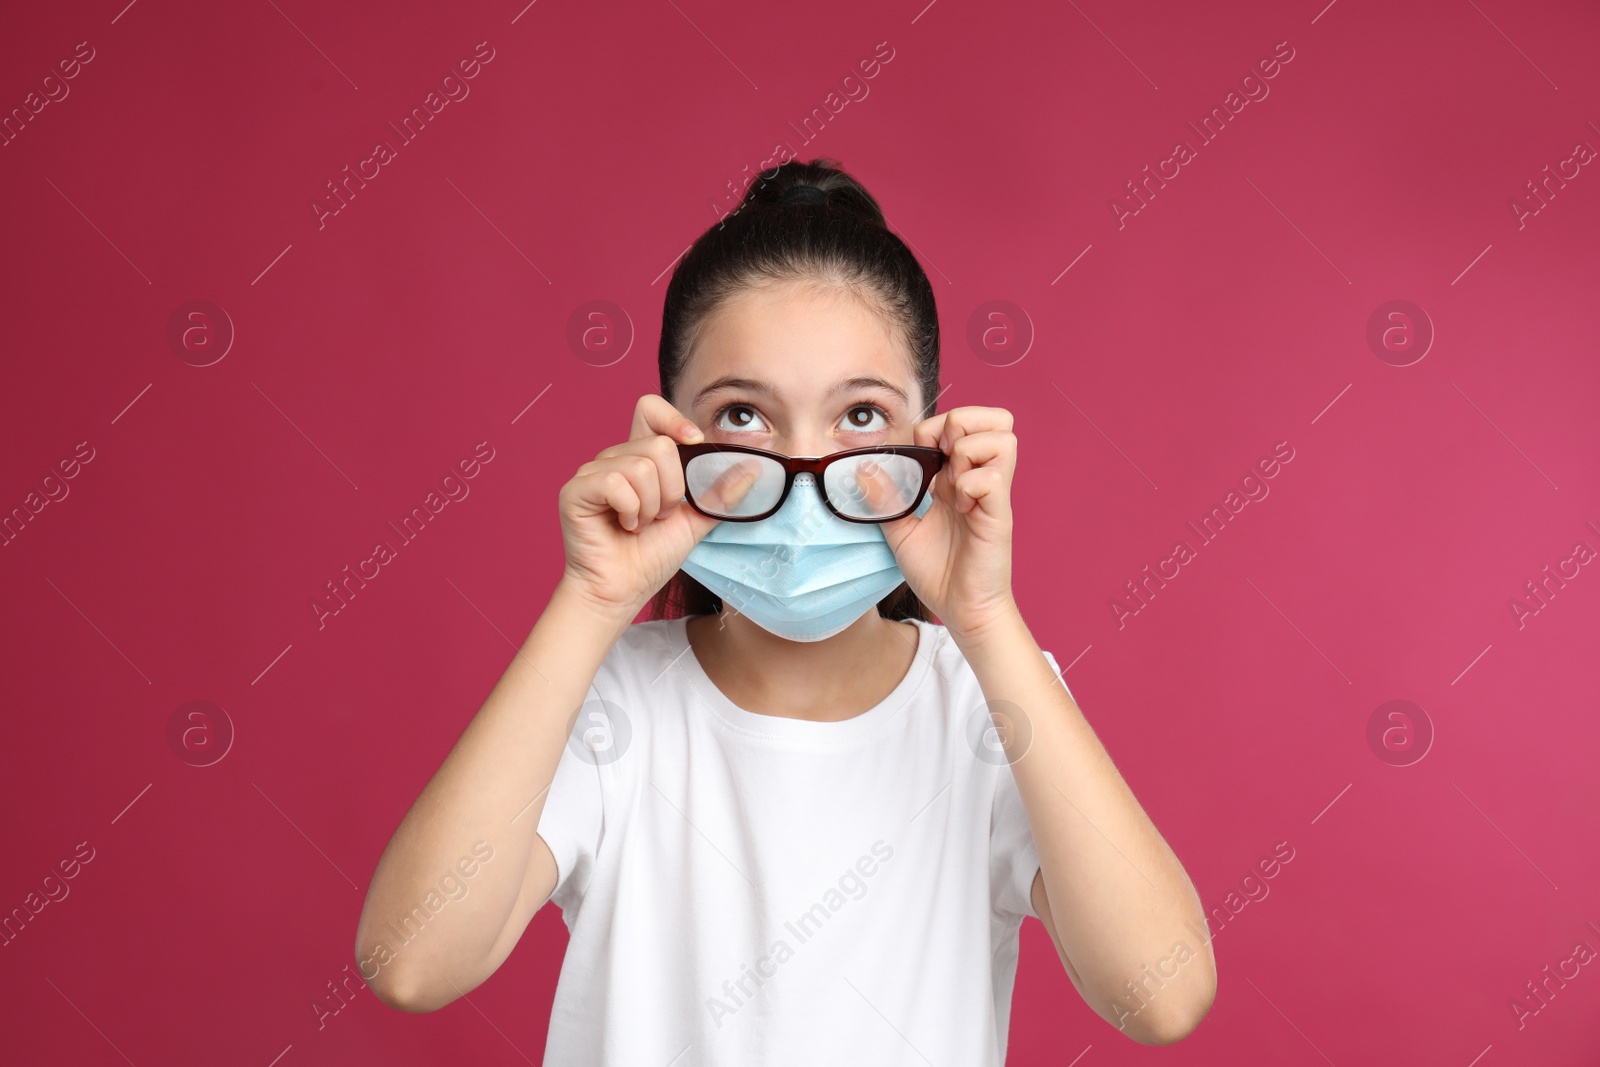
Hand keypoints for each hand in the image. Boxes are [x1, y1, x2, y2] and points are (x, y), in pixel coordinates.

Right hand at [557, 395, 720, 620]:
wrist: (623, 591)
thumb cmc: (651, 557)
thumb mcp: (695, 521)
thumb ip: (719, 494)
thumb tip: (754, 467)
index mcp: (640, 457)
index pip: (650, 409)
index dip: (674, 419)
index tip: (693, 442)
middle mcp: (614, 458)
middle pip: (659, 444)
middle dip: (672, 489)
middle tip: (660, 516)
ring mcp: (592, 473)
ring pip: (641, 466)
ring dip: (651, 506)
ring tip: (641, 525)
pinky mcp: (575, 491)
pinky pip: (615, 483)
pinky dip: (630, 511)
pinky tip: (624, 526)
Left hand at [880, 405, 1018, 641]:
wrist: (961, 609)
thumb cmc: (939, 572)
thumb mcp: (900, 531)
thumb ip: (885, 499)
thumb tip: (862, 467)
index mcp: (958, 477)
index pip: (962, 421)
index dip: (935, 426)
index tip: (919, 455)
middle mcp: (980, 478)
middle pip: (995, 417)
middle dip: (960, 425)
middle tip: (943, 457)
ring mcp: (993, 495)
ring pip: (1002, 438)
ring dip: (968, 453)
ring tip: (952, 482)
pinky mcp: (999, 515)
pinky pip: (992, 478)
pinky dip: (970, 485)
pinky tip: (960, 506)